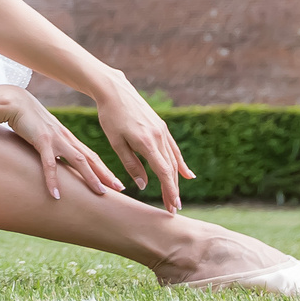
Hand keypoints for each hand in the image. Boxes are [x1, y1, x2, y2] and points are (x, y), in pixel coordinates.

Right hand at [3, 90, 122, 200]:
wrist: (15, 102)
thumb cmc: (27, 119)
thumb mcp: (44, 134)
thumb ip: (51, 146)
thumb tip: (54, 160)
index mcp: (67, 138)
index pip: (90, 155)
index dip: (104, 169)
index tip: (115, 182)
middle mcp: (65, 139)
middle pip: (90, 159)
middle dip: (105, 174)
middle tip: (120, 189)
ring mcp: (55, 139)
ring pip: (78, 160)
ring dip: (91, 177)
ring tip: (100, 192)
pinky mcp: (42, 141)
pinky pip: (50, 164)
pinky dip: (54, 180)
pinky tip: (56, 194)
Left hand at [93, 80, 196, 213]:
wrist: (115, 90)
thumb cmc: (110, 117)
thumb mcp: (117, 142)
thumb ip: (131, 164)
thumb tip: (144, 186)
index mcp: (147, 142)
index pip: (163, 172)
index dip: (170, 191)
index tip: (173, 207)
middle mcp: (159, 136)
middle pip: (171, 169)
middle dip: (173, 190)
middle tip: (173, 210)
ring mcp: (162, 131)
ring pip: (173, 160)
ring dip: (176, 180)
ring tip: (176, 198)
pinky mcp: (162, 127)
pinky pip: (174, 149)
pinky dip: (180, 163)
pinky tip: (188, 174)